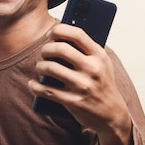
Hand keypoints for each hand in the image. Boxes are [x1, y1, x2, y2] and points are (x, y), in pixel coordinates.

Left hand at [28, 24, 132, 144]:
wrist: (112, 114)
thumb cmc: (102, 85)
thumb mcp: (102, 64)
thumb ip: (86, 50)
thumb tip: (59, 36)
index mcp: (99, 56)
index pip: (77, 34)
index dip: (59, 30)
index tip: (51, 34)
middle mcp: (92, 69)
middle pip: (60, 49)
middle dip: (46, 49)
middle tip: (44, 53)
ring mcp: (82, 85)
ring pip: (50, 68)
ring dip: (40, 66)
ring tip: (40, 67)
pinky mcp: (73, 101)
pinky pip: (46, 90)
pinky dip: (35, 86)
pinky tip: (33, 84)